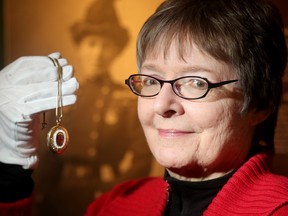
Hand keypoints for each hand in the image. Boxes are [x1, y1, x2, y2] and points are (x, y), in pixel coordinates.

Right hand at [0, 52, 78, 168]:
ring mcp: (8, 101)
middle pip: (33, 76)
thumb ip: (42, 74)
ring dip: (62, 87)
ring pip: (40, 90)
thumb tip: (57, 56)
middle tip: (72, 71)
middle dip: (55, 73)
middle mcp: (3, 88)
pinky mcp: (17, 114)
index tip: (62, 61)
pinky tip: (73, 98)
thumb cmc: (25, 113)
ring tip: (76, 84)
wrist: (13, 143)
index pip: (25, 64)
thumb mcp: (31, 91)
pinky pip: (42, 105)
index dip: (45, 62)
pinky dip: (60, 101)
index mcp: (4, 78)